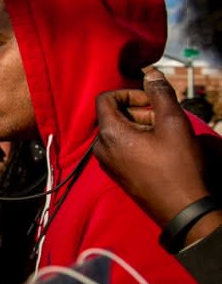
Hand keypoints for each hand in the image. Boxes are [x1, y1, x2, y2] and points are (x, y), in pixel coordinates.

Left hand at [94, 68, 208, 226]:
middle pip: (113, 114)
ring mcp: (107, 163)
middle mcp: (101, 148)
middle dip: (139, 111)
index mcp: (109, 134)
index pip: (105, 98)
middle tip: (164, 120)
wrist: (183, 209)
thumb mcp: (173, 123)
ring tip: (166, 136)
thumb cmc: (178, 166)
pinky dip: (139, 141)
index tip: (152, 102)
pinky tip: (161, 150)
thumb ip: (160, 94)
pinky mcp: (117, 173)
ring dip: (142, 126)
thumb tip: (150, 73)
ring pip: (120, 131)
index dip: (129, 94)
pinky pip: (122, 147)